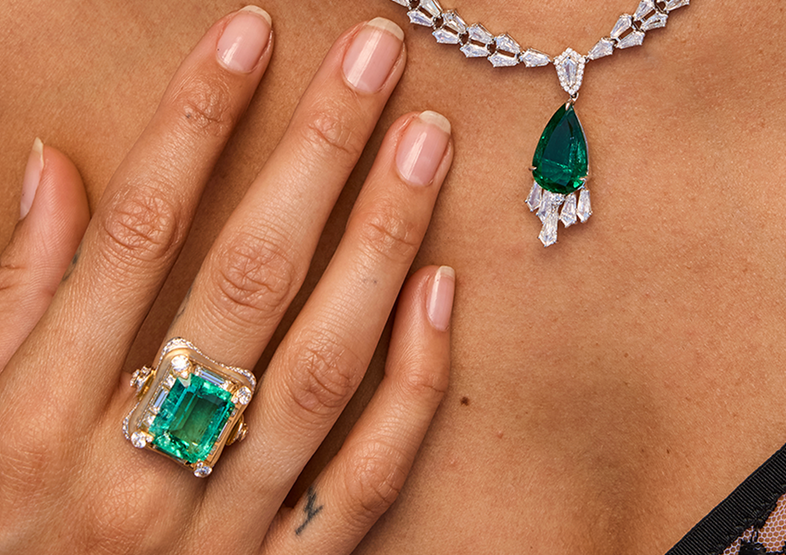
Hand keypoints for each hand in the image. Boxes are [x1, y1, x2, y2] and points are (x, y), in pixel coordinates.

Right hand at [0, 7, 454, 553]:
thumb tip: (53, 168)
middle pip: (248, 275)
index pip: (136, 230)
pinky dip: (411, 384)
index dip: (195, 118)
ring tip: (424, 142)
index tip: (249, 32)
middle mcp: (135, 465)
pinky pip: (367, 476)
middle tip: (376, 56)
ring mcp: (220, 528)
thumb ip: (11, 296)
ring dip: (382, 241)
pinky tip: (442, 290)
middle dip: (316, 151)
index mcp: (32, 417)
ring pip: (324, 362)